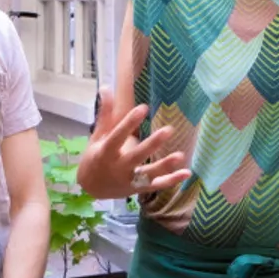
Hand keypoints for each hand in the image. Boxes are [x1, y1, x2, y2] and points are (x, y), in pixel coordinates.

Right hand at [75, 88, 190, 199]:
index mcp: (106, 152)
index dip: (129, 122)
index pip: (118, 136)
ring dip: (165, 165)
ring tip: (181, 155)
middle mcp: (118, 167)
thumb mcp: (97, 136)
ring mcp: (129, 180)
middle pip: (137, 155)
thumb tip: (106, 88)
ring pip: (149, 173)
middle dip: (153, 144)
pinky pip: (157, 185)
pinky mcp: (138, 189)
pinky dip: (171, 180)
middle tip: (169, 129)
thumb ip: (105, 114)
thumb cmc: (95, 158)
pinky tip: (186, 173)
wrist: (92, 188)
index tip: (143, 107)